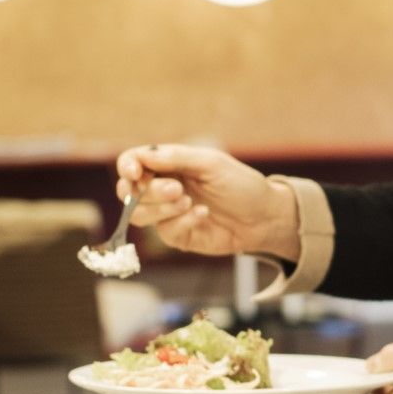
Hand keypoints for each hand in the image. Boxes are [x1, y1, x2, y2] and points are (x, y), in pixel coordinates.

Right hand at [117, 145, 300, 260]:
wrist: (265, 217)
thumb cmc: (242, 185)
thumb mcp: (211, 163)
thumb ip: (176, 158)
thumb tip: (143, 156)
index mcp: (169, 165)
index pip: (132, 162)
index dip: (127, 167)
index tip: (134, 173)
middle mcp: (163, 188)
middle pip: (129, 191)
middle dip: (150, 191)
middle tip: (178, 189)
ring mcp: (169, 214)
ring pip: (140, 215)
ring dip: (162, 208)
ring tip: (190, 203)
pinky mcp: (179, 236)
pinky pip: (165, 232)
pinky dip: (183, 222)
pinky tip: (203, 215)